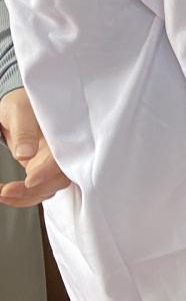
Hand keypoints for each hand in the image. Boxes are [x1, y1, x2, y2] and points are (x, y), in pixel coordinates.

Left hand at [0, 89, 70, 207]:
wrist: (21, 107)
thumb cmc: (23, 103)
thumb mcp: (19, 110)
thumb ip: (24, 130)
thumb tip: (25, 154)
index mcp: (65, 134)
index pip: (62, 157)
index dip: (48, 171)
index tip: (30, 180)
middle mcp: (63, 152)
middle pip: (60, 179)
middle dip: (35, 190)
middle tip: (6, 191)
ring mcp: (54, 163)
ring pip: (49, 188)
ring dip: (26, 197)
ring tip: (2, 194)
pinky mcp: (43, 171)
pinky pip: (39, 189)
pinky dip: (22, 197)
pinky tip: (4, 194)